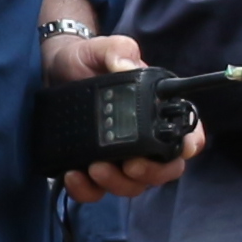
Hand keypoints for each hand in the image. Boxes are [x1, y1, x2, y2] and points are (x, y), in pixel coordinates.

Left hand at [46, 25, 195, 200]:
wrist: (52, 71)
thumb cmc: (86, 60)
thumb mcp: (102, 48)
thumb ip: (119, 51)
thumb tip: (125, 65)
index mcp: (156, 114)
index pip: (187, 136)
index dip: (189, 146)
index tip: (180, 150)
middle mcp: (143, 141)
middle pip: (163, 171)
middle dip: (150, 173)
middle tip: (130, 165)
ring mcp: (119, 159)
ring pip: (132, 186)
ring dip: (117, 183)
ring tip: (95, 168)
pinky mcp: (91, 170)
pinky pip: (96, 192)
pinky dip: (87, 191)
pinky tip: (74, 176)